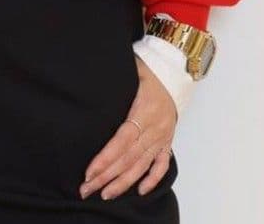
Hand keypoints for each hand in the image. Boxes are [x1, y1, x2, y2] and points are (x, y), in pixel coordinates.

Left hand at [79, 54, 177, 200]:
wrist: (176, 73)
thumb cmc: (150, 70)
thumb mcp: (133, 70)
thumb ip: (116, 80)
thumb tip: (93, 84)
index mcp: (143, 111)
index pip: (122, 141)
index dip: (106, 158)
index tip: (90, 171)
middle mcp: (154, 128)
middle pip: (128, 158)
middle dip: (107, 176)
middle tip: (87, 189)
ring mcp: (162, 137)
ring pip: (142, 165)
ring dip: (123, 182)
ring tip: (105, 194)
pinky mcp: (167, 141)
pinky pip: (161, 164)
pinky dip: (152, 179)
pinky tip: (140, 191)